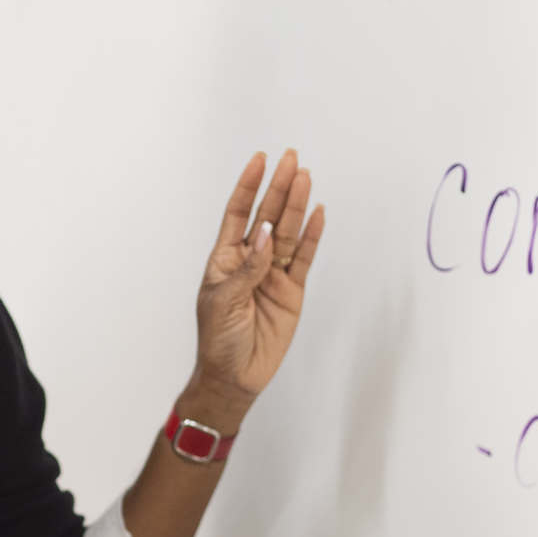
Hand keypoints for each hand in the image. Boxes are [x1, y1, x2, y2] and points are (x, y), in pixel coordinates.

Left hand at [189, 149, 324, 417]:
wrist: (235, 377)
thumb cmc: (218, 339)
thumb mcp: (224, 301)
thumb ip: (247, 268)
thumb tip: (264, 234)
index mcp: (226, 258)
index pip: (238, 213)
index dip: (248, 186)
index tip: (259, 160)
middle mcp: (252, 259)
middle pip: (268, 216)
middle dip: (279, 188)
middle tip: (291, 159)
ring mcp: (274, 274)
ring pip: (289, 233)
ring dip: (297, 206)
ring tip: (306, 177)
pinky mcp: (293, 291)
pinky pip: (305, 259)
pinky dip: (313, 237)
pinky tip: (319, 213)